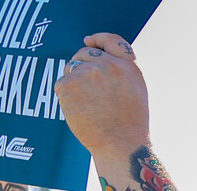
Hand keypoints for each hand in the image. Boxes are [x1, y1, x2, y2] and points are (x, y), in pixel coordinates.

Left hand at [53, 34, 147, 157]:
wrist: (121, 146)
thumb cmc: (129, 125)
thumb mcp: (135, 91)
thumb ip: (120, 71)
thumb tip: (91, 53)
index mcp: (128, 66)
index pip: (111, 41)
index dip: (98, 39)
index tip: (87, 41)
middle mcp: (108, 65)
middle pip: (84, 54)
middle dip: (82, 67)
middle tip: (89, 94)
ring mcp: (88, 73)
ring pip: (71, 70)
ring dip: (74, 84)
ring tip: (89, 107)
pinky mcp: (69, 84)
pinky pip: (61, 85)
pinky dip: (66, 98)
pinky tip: (80, 112)